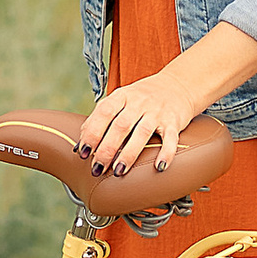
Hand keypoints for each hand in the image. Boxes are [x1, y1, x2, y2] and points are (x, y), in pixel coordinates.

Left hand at [80, 65, 208, 179]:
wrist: (177, 85)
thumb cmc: (142, 98)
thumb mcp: (120, 100)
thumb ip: (100, 118)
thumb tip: (79, 146)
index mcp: (122, 95)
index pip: (104, 113)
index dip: (92, 133)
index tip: (83, 152)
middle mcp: (139, 102)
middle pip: (120, 126)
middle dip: (107, 149)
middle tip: (97, 168)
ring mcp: (157, 112)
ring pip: (142, 133)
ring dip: (129, 154)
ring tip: (119, 171)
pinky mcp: (174, 121)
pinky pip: (170, 138)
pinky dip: (166, 153)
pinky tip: (159, 167)